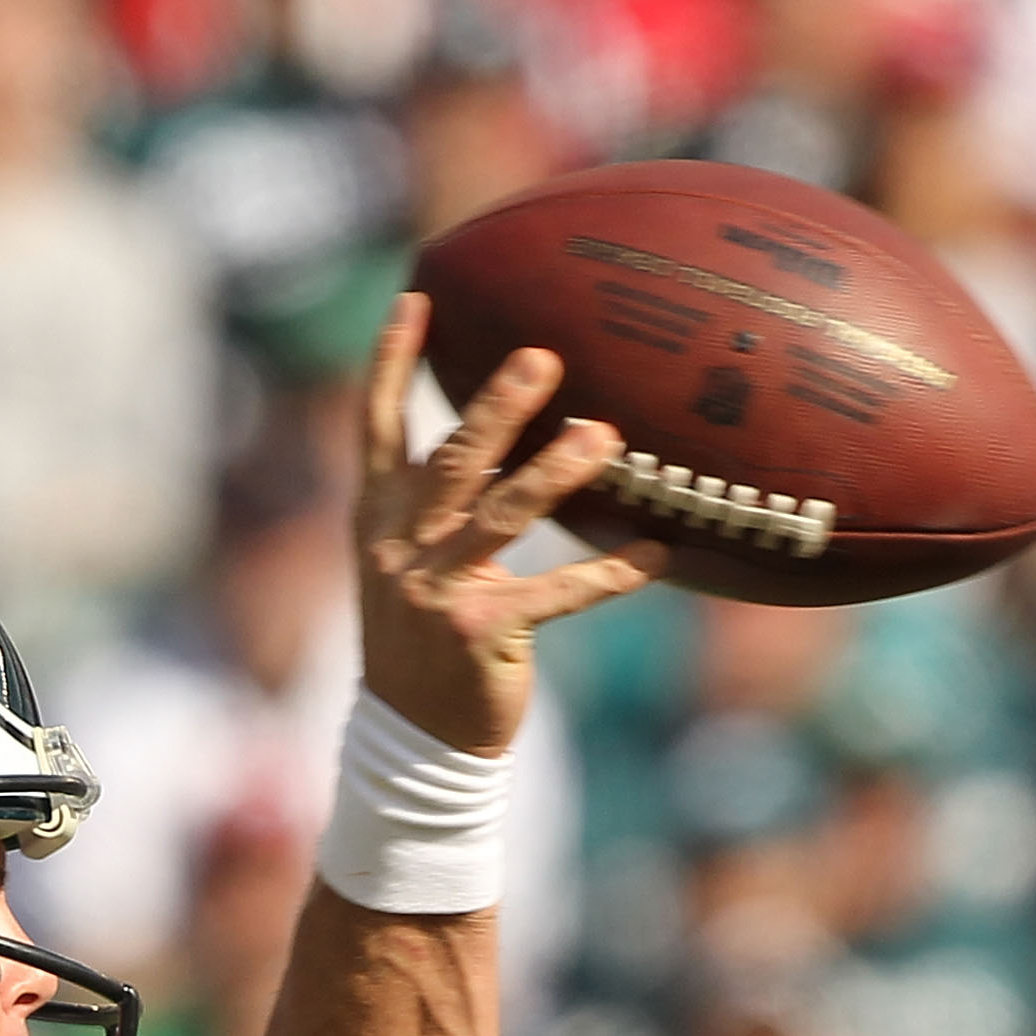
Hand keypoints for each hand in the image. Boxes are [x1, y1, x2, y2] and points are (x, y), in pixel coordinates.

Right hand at [358, 294, 664, 757]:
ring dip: (555, 475)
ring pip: (502, 517)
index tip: (419, 298)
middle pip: (451, 461)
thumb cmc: (423, 636)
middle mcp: (400, 549)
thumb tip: (485, 429)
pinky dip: (612, 573)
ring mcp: (437, 592)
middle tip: (542, 357)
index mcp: (377, 520)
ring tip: (604, 436)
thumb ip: (431, 501)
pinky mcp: (481, 633)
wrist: (413, 737)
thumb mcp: (405, 562)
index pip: (376, 427)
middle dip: (496, 408)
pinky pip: (558, 593)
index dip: (392, 363)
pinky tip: (658, 551)